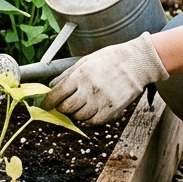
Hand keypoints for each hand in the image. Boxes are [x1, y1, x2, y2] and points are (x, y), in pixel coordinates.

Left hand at [41, 33, 168, 125]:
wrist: (137, 62)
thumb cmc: (110, 59)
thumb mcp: (86, 60)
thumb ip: (68, 75)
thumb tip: (51, 87)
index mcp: (81, 75)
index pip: (57, 94)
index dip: (48, 102)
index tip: (45, 106)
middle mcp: (89, 89)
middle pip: (67, 108)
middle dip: (62, 108)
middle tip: (63, 105)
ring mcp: (101, 101)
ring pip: (79, 117)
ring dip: (75, 113)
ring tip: (80, 105)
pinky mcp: (112, 110)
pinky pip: (94, 122)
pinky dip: (88, 119)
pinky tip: (90, 111)